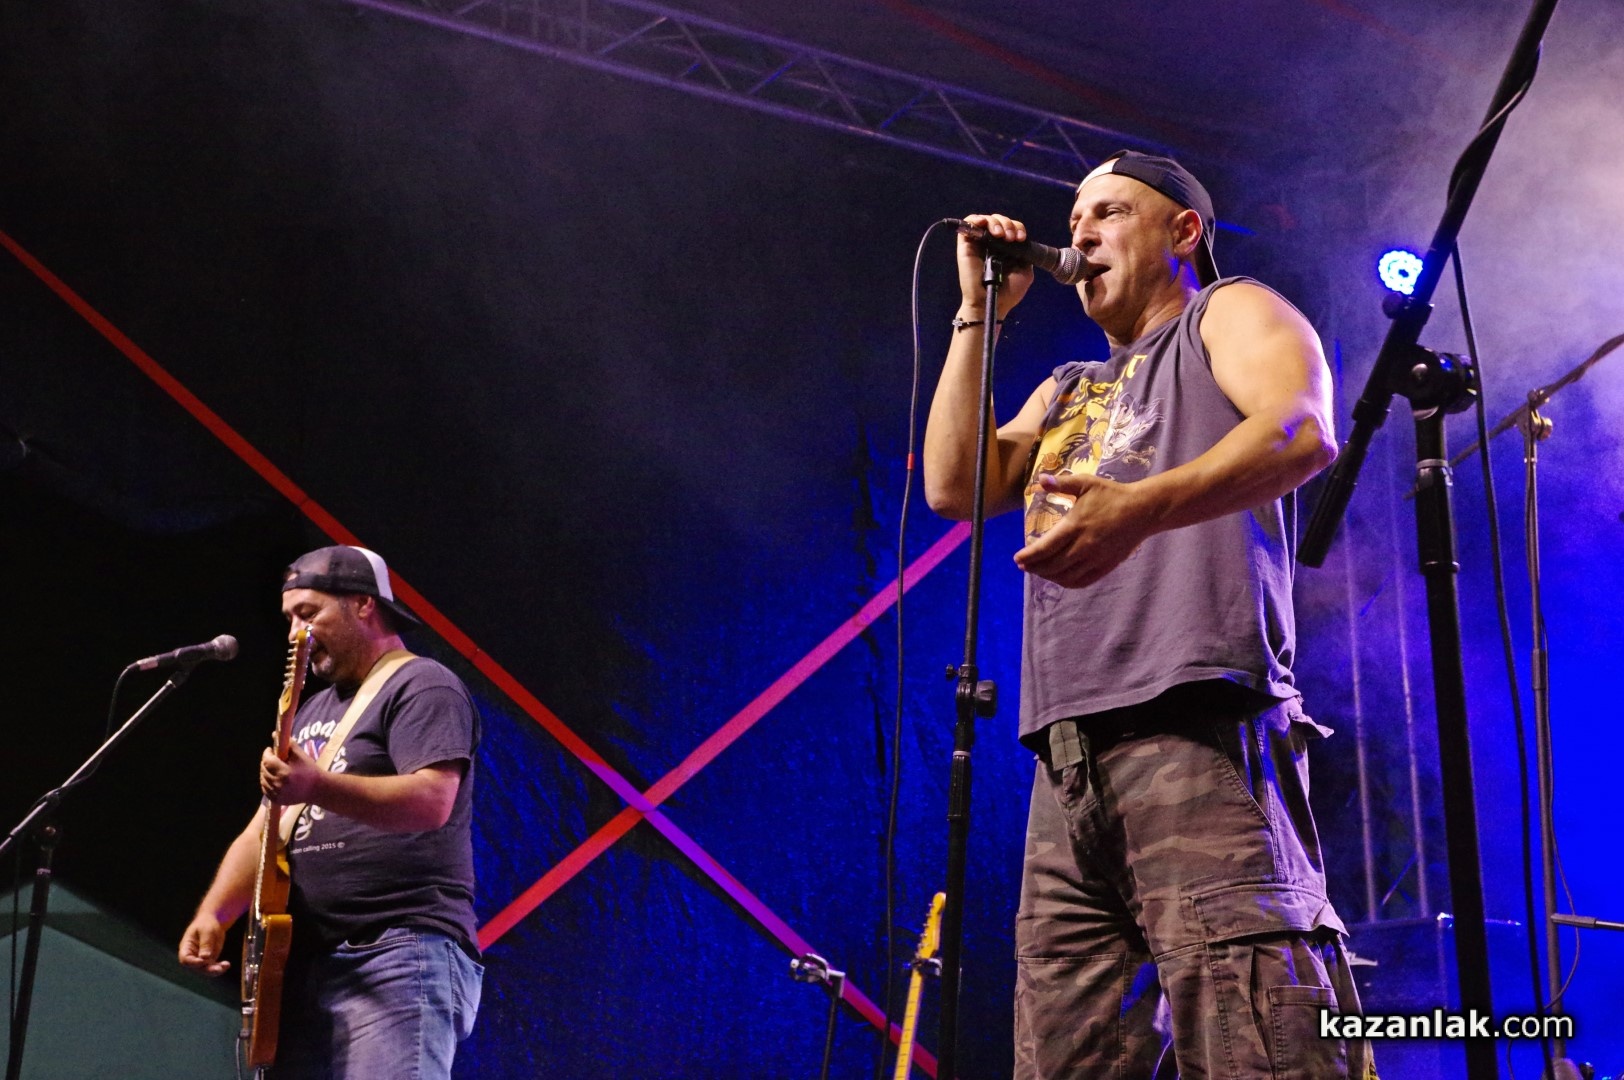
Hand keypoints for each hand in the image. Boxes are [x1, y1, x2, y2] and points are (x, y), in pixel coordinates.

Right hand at [178, 913, 230, 975]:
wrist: (213, 922)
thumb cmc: (206, 924)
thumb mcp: (206, 930)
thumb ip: (205, 943)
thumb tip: (204, 957)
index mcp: (186, 947)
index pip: (185, 959)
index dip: (193, 962)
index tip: (203, 961)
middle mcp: (192, 956)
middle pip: (196, 967)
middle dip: (207, 969)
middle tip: (218, 969)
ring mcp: (201, 959)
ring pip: (206, 969)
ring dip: (215, 970)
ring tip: (225, 966)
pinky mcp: (210, 959)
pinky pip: (214, 966)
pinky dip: (220, 967)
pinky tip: (227, 965)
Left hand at [260, 742, 321, 804]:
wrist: (317, 789)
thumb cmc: (310, 770)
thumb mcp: (301, 755)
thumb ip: (288, 744)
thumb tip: (275, 734)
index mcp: (285, 772)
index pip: (267, 761)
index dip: (267, 753)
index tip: (270, 749)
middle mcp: (279, 784)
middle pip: (264, 769)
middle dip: (266, 761)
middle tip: (272, 757)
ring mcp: (277, 793)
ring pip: (263, 779)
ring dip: (266, 772)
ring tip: (274, 768)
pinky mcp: (276, 799)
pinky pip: (265, 788)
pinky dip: (267, 782)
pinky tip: (274, 777)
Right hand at [956, 213, 1035, 315]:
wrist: (991, 302)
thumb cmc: (1008, 292)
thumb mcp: (1025, 271)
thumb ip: (1025, 254)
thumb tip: (1022, 241)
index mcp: (1005, 249)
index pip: (1011, 228)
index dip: (1017, 227)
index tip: (1021, 238)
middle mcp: (991, 244)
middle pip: (999, 220)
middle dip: (1008, 224)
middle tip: (1011, 238)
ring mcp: (978, 243)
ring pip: (986, 219)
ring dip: (996, 222)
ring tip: (1000, 234)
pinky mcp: (965, 244)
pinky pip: (968, 223)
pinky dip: (976, 219)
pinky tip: (984, 224)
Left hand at [1014, 472, 1158, 587]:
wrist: (1142, 510)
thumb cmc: (1112, 494)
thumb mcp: (1086, 483)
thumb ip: (1061, 483)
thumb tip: (1040, 480)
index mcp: (1075, 525)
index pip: (1045, 548)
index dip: (1029, 556)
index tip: (1017, 559)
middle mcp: (1084, 546)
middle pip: (1052, 565)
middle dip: (1034, 567)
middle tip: (1024, 565)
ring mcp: (1095, 558)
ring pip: (1065, 576)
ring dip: (1048, 576)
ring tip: (1038, 570)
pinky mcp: (1106, 566)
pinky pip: (1082, 581)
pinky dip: (1066, 582)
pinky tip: (1059, 577)